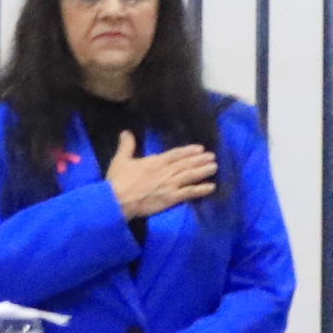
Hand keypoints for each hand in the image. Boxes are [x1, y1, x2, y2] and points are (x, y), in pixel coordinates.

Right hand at [101, 133, 217, 220]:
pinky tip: (211, 187)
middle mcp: (165, 171)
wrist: (117, 200)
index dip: (188, 151)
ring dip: (203, 171)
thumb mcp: (121, 160)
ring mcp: (170, 184)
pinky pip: (189, 193)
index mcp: (155, 162)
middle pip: (186, 164)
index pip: (176, 154)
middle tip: (212, 156)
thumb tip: (126, 132)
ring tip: (214, 167)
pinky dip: (201, 190)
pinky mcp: (171, 198)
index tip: (200, 148)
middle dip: (200, 160)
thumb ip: (126, 145)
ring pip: (190, 175)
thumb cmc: (117, 181)